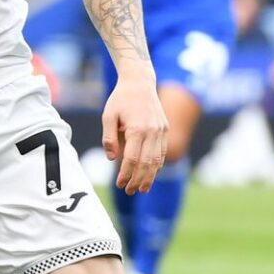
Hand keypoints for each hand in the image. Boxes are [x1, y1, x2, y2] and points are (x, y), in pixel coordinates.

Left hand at [101, 72, 167, 194]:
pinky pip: (162, 152)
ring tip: (142, 188)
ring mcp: (161, 131)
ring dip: (150, 177)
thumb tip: (112, 159)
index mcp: (137, 129)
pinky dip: (157, 165)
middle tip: (130, 191)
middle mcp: (152, 132)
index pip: (132, 159)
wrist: (139, 82)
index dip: (126, 174)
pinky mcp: (165, 129)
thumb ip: (109, 138)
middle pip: (146, 164)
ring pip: (157, 160)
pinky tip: (150, 174)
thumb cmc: (120, 99)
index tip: (120, 184)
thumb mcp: (108, 116)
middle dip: (138, 180)